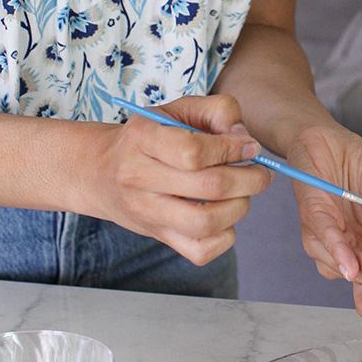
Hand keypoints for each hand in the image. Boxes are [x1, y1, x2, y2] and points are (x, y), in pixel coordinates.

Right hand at [90, 94, 271, 264]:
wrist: (100, 173)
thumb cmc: (149, 138)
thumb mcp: (176, 110)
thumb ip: (216, 110)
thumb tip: (244, 138)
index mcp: (142, 138)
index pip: (193, 151)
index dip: (232, 149)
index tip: (250, 147)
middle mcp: (139, 177)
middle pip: (209, 187)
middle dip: (249, 179)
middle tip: (260, 173)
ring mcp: (147, 212)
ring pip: (206, 222)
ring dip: (240, 207)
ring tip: (243, 193)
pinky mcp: (159, 237)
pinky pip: (201, 251)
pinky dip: (226, 237)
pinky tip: (226, 216)